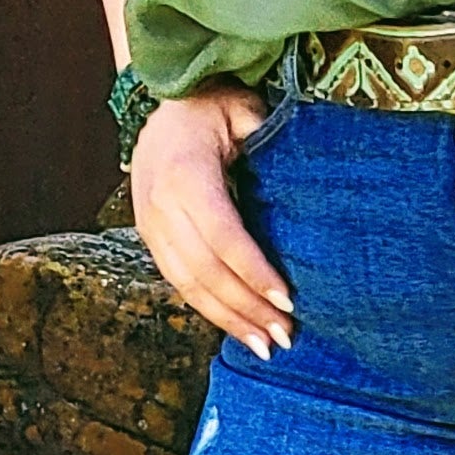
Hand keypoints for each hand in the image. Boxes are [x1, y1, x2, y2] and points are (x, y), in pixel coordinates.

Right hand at [128, 81, 294, 358]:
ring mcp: (149, 227)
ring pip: (188, 286)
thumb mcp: (242, 110)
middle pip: (205, 271)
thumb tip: (305, 173)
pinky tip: (239, 330)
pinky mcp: (150, 240)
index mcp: (184, 174)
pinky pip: (179, 284)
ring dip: (229, 320)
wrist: (163, 109)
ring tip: (267, 346)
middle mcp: (160, 206)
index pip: (222, 235)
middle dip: (247, 308)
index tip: (288, 298)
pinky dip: (211, 311)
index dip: (254, 270)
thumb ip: (267, 137)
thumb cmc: (214, 109)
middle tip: (286, 334)